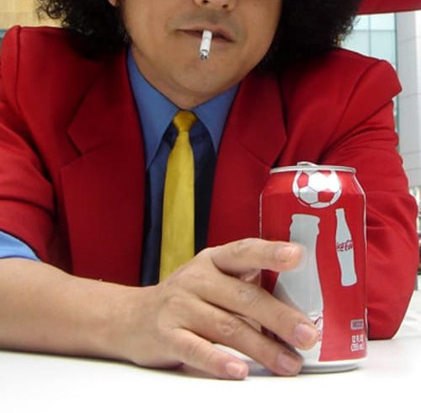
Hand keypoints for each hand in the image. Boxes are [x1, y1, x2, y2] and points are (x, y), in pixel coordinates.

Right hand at [115, 238, 318, 378]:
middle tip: (308, 334)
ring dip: (262, 348)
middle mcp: (197, 278)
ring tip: (289, 363)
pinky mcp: (166, 335)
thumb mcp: (214, 281)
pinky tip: (240, 371)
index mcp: (214, 261)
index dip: (270, 252)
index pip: (244, 251)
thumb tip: (297, 309)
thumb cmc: (187, 299)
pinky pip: (196, 349)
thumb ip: (247, 288)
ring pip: (227, 327)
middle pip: (244, 297)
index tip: (297, 256)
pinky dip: (219, 361)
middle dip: (280, 317)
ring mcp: (180, 306)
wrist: (132, 316)